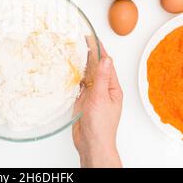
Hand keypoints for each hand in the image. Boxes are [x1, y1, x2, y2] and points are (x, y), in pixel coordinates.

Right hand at [73, 40, 122, 167]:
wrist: (92, 144)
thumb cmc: (101, 125)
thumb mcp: (101, 97)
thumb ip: (101, 77)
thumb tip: (106, 59)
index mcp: (112, 88)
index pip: (106, 64)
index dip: (99, 50)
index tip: (92, 38)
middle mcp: (103, 90)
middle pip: (96, 68)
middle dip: (90, 55)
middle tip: (81, 41)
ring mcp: (92, 96)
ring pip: (87, 76)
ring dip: (81, 65)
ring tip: (75, 51)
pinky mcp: (83, 102)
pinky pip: (79, 86)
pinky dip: (75, 77)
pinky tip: (70, 71)